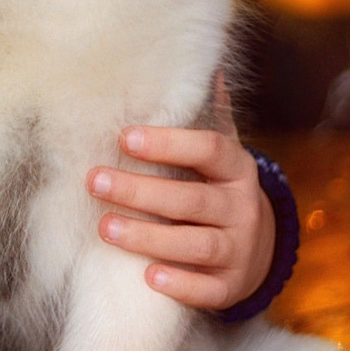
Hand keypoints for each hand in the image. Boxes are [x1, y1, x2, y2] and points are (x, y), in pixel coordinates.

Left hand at [88, 88, 274, 310]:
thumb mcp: (218, 153)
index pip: (209, 150)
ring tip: (105, 227)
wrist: (256, 248)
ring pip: (196, 246)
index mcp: (236, 170)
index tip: (124, 138)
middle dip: (141, 192)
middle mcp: (241, 209)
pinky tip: (148, 276)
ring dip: (149, 238)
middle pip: (191, 201)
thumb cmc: (217, 189)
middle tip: (94, 181)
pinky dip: (180, 284)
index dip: (168, 144)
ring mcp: (239, 250)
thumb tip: (207, 61)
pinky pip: (208, 289)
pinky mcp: (230, 286)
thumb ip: (208, 113)